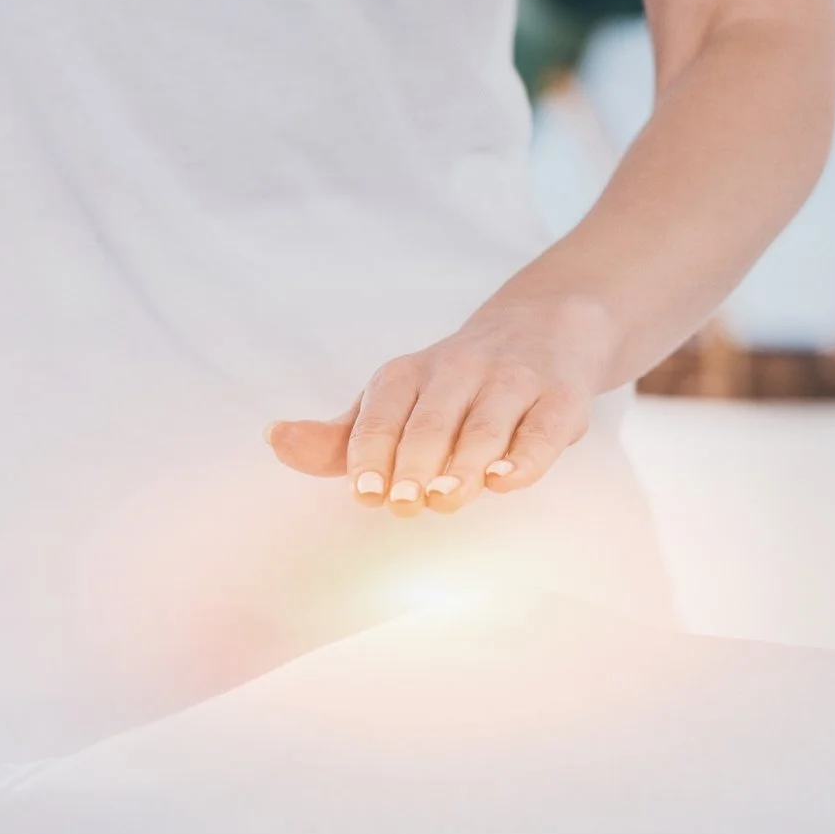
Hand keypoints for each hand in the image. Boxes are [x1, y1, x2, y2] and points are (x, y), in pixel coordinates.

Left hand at [264, 309, 608, 516]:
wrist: (546, 330)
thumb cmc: (449, 389)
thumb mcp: (388, 405)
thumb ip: (335, 439)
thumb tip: (273, 438)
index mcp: (405, 374)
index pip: (381, 413)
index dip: (371, 453)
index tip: (366, 493)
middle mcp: (457, 370)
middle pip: (431, 421)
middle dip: (415, 463)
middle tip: (404, 503)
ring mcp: (512, 382)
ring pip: (484, 425)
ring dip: (464, 464)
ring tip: (446, 498)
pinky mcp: (560, 399)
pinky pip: (542, 430)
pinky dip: (524, 457)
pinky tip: (505, 481)